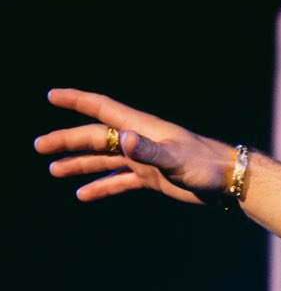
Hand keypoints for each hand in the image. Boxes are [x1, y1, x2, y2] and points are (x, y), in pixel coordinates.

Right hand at [37, 89, 239, 204]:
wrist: (230, 181)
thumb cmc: (207, 166)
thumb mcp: (177, 159)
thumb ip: (150, 151)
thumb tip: (124, 140)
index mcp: (142, 129)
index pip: (103, 109)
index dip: (77, 101)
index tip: (52, 96)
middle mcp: (140, 140)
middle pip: (95, 137)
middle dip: (67, 140)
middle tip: (39, 146)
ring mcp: (145, 159)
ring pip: (104, 159)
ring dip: (79, 163)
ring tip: (54, 170)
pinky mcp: (152, 177)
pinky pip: (120, 181)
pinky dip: (102, 186)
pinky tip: (84, 194)